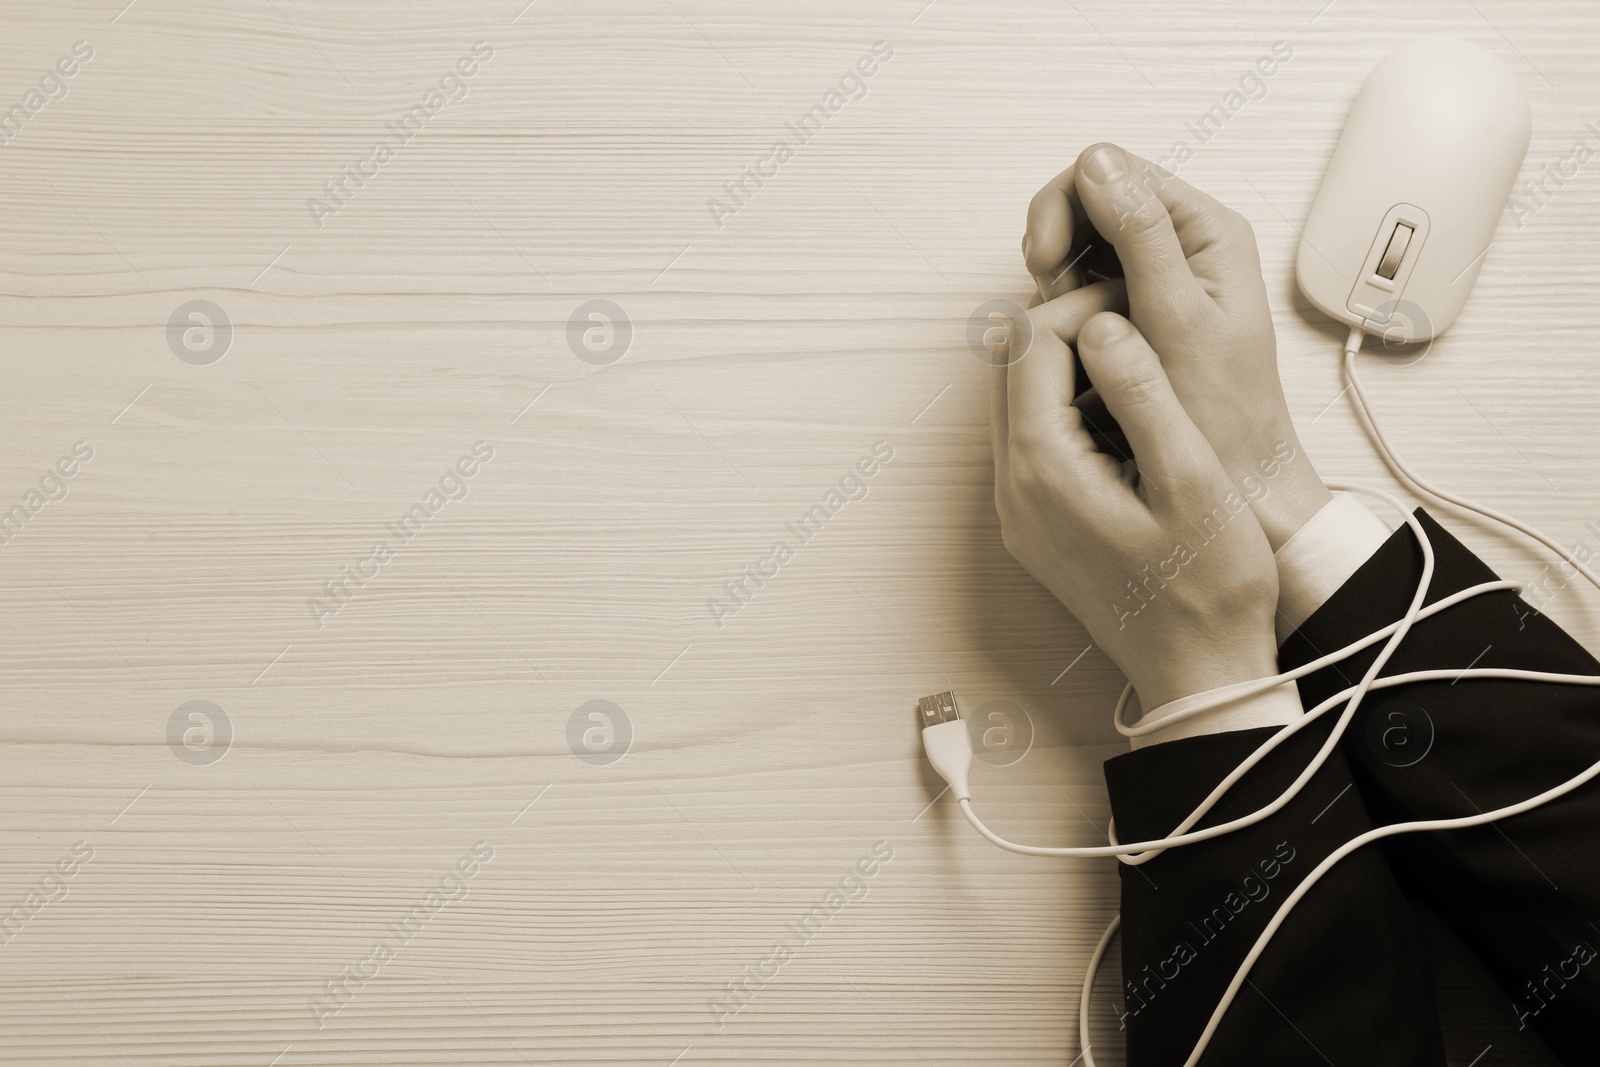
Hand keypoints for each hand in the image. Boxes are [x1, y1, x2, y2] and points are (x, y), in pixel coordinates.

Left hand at [992, 289, 1279, 709]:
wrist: (1198, 673)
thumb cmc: (1208, 587)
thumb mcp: (1190, 478)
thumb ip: (1141, 393)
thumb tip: (1102, 323)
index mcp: (1043, 468)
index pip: (1030, 343)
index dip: (1084, 308)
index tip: (1144, 311)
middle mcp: (1012, 487)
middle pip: (1011, 365)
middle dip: (1069, 330)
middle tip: (1142, 328)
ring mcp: (1017, 509)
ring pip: (1018, 400)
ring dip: (1069, 368)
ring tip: (1143, 367)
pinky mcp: (1035, 524)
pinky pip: (1032, 440)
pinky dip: (1070, 410)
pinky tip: (1130, 419)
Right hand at [1021, 142, 1331, 549]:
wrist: (1240, 487)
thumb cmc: (1221, 420)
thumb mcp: (1177, 320)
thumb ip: (1141, 237)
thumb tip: (1097, 163)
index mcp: (1208, 232)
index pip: (1116, 170)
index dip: (1066, 205)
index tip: (1045, 263)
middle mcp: (1184, 245)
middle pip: (1091, 201)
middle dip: (1056, 240)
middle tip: (1048, 293)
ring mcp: (1158, 278)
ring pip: (1080, 243)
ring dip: (1056, 275)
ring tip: (1064, 322)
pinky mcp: (1136, 312)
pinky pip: (1082, 284)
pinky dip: (1062, 304)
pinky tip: (1069, 338)